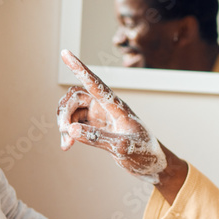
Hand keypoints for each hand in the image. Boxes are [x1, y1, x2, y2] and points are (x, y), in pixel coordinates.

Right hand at [57, 50, 166, 183]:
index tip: (65, 53)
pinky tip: (67, 146)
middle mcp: (107, 107)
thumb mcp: (124, 149)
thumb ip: (99, 139)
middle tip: (64, 132)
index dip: (80, 69)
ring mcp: (101, 116)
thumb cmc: (146, 155)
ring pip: (73, 109)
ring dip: (64, 123)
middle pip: (76, 96)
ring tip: (66, 145)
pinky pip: (75, 122)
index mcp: (118, 107)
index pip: (96, 84)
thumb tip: (71, 130)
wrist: (153, 166)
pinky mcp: (97, 126)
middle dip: (65, 112)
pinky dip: (68, 133)